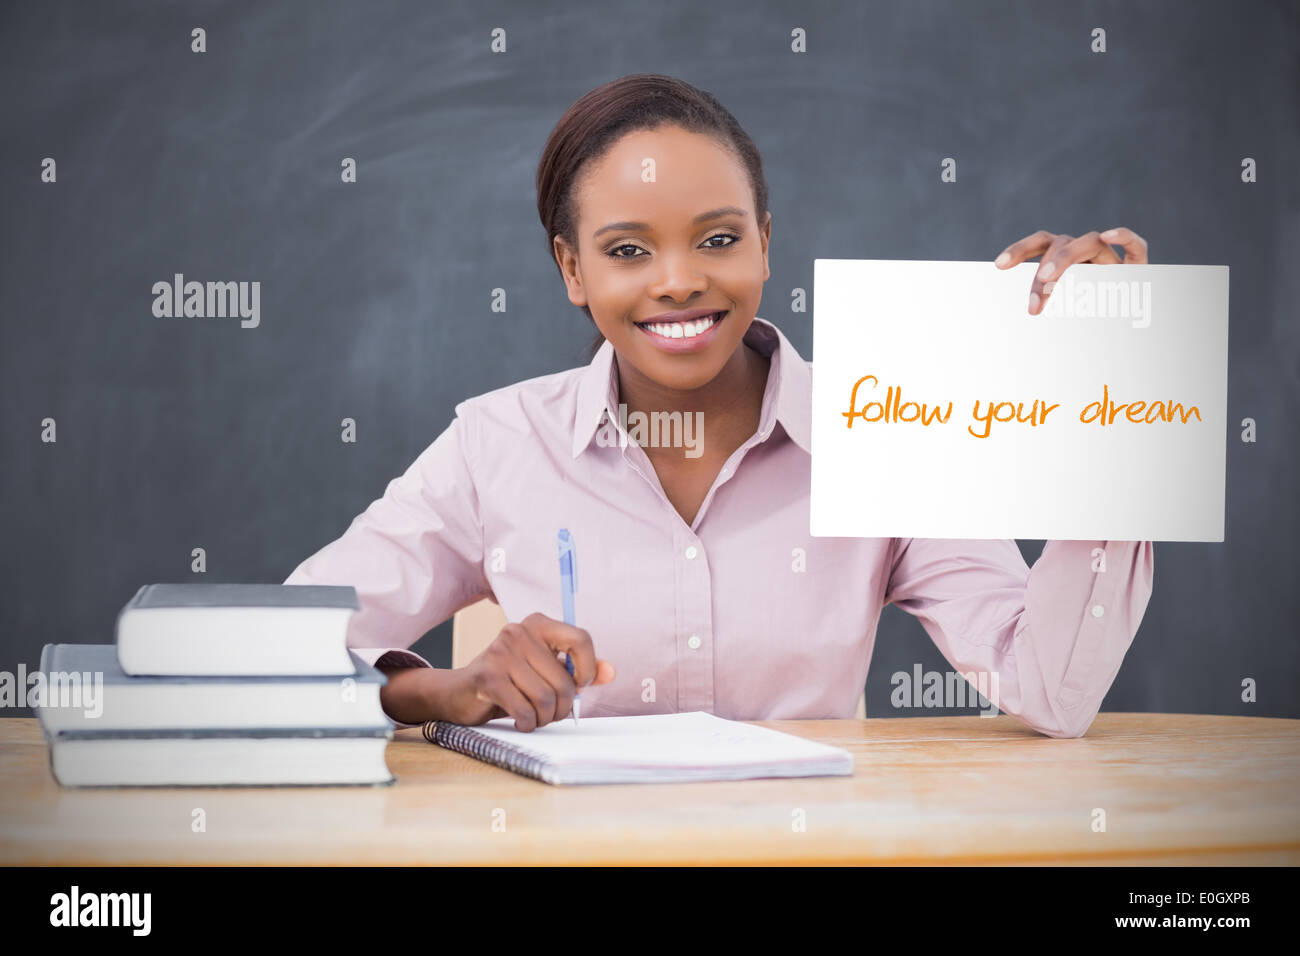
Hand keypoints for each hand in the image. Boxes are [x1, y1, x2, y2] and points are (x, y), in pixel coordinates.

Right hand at [441, 612, 615, 730]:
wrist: (461, 693)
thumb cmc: (511, 681)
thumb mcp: (547, 671)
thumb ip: (579, 671)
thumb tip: (610, 673)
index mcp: (539, 624)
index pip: (581, 639)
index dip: (587, 669)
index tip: (578, 685)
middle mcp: (519, 632)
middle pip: (564, 681)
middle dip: (562, 707)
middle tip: (552, 713)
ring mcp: (501, 652)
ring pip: (546, 699)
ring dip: (545, 718)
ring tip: (535, 716)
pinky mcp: (487, 677)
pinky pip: (524, 710)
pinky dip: (528, 723)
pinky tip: (522, 721)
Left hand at [994, 227, 1149, 314]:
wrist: (1124, 339)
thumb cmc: (1081, 326)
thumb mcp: (1054, 319)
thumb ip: (1040, 309)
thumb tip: (1013, 320)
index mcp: (1063, 258)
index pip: (1040, 243)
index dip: (1019, 250)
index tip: (999, 266)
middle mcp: (1084, 252)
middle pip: (1060, 242)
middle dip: (1042, 270)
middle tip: (1033, 303)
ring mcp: (1110, 258)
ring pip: (1090, 241)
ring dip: (1065, 258)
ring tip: (1047, 279)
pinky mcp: (1138, 267)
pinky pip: (1134, 244)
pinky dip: (1124, 236)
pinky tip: (1109, 235)